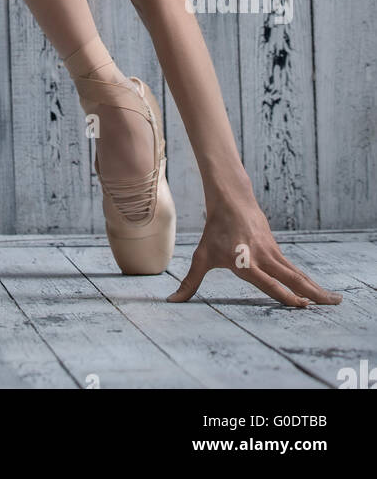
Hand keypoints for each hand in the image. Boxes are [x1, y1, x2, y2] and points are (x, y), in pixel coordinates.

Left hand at [167, 190, 341, 307]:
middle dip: (313, 293)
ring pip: (297, 272)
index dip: (286, 296)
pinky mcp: (275, 247)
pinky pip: (293, 267)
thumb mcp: (201, 257)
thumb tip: (172, 301)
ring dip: (315, 287)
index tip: (301, 306)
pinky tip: (313, 288)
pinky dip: (305, 278)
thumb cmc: (214, 230)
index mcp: (246, 263)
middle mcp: (263, 258)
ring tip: (332, 300)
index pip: (270, 284)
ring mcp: (272, 251)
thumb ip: (190, 282)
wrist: (230, 198)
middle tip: (332, 304)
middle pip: (293, 278)